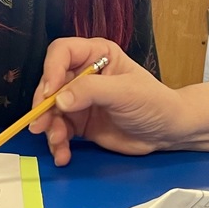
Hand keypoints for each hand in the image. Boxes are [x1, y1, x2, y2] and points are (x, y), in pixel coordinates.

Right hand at [28, 37, 183, 165]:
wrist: (168, 133)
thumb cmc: (154, 103)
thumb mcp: (125, 92)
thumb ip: (91, 91)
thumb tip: (59, 99)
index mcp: (97, 55)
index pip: (62, 52)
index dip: (51, 70)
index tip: (50, 93)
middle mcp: (83, 74)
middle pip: (50, 84)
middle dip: (44, 106)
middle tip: (40, 125)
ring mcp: (79, 100)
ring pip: (51, 110)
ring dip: (50, 128)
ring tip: (58, 144)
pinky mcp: (79, 123)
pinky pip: (59, 131)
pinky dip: (58, 144)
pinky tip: (63, 154)